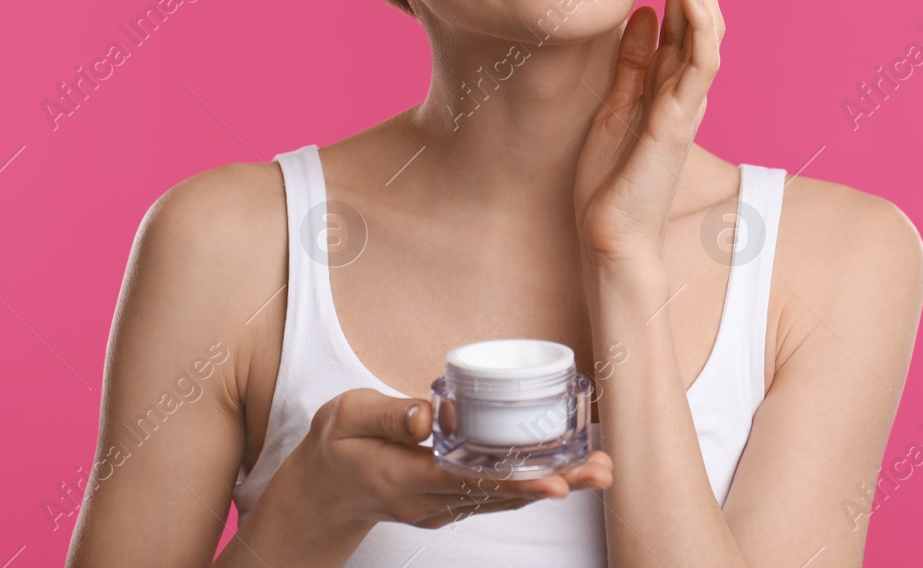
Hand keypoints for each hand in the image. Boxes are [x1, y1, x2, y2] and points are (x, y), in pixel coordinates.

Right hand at [281, 388, 613, 532]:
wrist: (321, 489)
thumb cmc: (336, 445)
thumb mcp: (347, 417)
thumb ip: (388, 414)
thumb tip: (430, 415)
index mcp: (403, 478)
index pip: (469, 482)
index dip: (516, 483)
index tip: (556, 482)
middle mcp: (429, 501)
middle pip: (500, 495)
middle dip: (554, 484)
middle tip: (601, 471)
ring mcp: (440, 507)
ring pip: (504, 499)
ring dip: (553, 485)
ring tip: (599, 470)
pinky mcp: (448, 503)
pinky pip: (494, 496)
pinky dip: (531, 484)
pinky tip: (565, 471)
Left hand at [574, 0, 723, 261]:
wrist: (609, 236)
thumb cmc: (610, 178)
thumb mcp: (614, 103)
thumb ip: (632, 61)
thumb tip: (641, 14)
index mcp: (666, 77)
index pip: (680, 6)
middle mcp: (683, 84)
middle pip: (699, 5)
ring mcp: (686, 100)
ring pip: (706, 25)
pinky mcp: (677, 121)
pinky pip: (699, 64)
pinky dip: (701, 24)